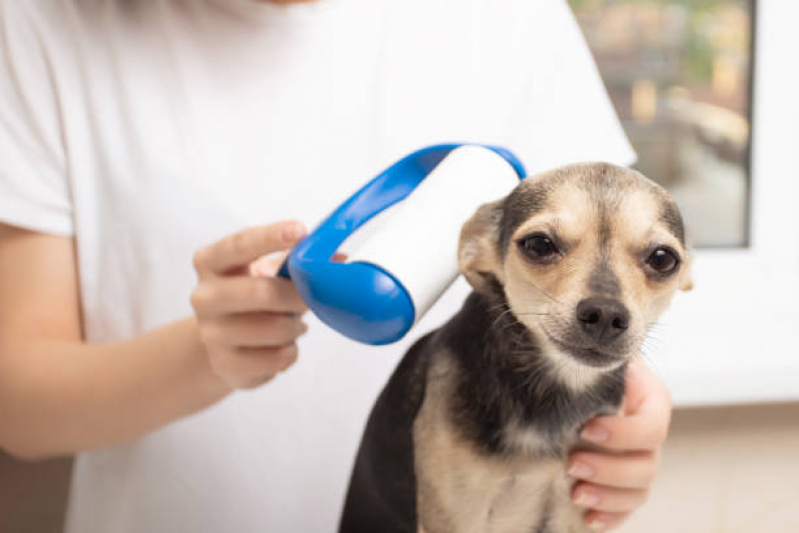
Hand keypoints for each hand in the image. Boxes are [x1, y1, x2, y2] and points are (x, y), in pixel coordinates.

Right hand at [191, 221, 308, 389]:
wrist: (222, 342)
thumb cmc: (253, 296)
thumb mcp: (268, 272)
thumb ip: (297, 261)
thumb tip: (340, 256)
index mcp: (210, 262)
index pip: (239, 244)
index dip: (270, 237)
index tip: (301, 230)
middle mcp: (203, 296)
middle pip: (260, 292)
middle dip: (296, 295)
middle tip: (312, 296)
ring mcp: (211, 333)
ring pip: (274, 329)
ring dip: (295, 327)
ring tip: (293, 324)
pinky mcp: (225, 364)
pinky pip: (276, 359)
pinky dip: (290, 352)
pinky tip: (283, 346)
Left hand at [568, 358, 671, 530]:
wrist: (577, 374)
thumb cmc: (585, 362)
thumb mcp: (595, 358)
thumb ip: (591, 364)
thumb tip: (562, 360)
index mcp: (651, 401)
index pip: (652, 427)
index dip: (623, 434)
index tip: (586, 430)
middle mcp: (649, 435)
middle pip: (647, 466)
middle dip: (609, 470)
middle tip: (571, 464)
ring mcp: (638, 461)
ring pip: (639, 491)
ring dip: (607, 497)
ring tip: (575, 493)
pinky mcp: (622, 483)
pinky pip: (626, 508)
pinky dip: (610, 518)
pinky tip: (588, 520)